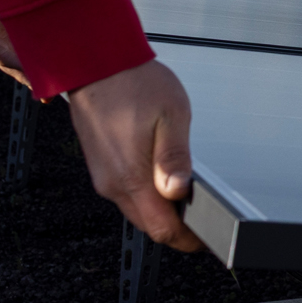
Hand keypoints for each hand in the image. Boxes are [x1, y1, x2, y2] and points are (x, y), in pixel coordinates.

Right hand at [65, 59, 201, 251]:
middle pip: (148, 224)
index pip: (161, 228)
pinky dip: (147, 195)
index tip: (205, 237)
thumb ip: (176, 158)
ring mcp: (103, 177)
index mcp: (130, 176)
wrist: (95, 64)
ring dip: (161, 210)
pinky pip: (126, 193)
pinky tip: (162, 178)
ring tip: (185, 195)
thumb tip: (180, 192)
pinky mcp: (101, 167)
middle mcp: (112, 184)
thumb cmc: (133, 82)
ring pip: (136, 210)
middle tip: (202, 217)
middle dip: (176, 227)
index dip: (186, 238)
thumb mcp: (171, 116)